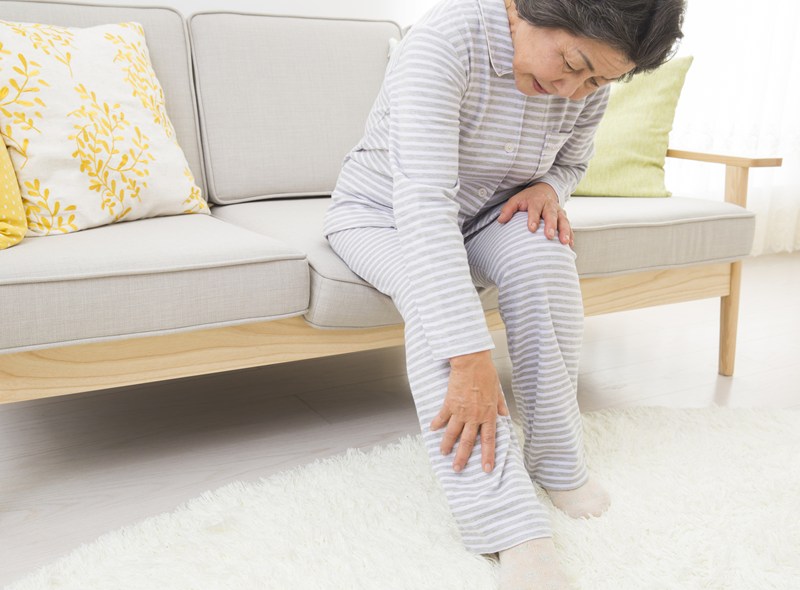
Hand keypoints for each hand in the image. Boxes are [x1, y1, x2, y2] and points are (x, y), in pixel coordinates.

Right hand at [429, 350, 509, 473]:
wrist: (471, 362)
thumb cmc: (486, 374)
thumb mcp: (497, 391)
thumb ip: (500, 406)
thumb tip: (505, 415)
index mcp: (488, 415)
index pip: (489, 440)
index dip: (487, 455)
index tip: (486, 469)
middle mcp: (474, 416)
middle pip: (467, 441)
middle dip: (462, 457)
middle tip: (457, 469)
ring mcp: (460, 411)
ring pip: (452, 433)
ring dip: (447, 445)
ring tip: (443, 454)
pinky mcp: (449, 403)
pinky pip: (442, 417)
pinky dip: (437, 424)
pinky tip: (432, 429)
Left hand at [497, 182, 573, 246]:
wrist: (544, 191)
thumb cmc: (528, 199)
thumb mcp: (516, 200)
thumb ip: (508, 209)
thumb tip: (500, 220)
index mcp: (536, 201)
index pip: (535, 210)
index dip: (533, 219)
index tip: (531, 229)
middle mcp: (549, 206)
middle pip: (551, 215)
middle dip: (551, 225)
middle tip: (549, 236)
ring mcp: (558, 212)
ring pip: (563, 221)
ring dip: (565, 231)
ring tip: (564, 242)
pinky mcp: (564, 218)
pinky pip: (569, 227)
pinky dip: (570, 235)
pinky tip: (570, 245)